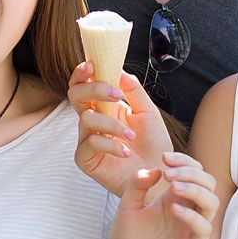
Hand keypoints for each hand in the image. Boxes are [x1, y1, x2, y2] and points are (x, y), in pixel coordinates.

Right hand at [71, 64, 173, 196]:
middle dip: (94, 89)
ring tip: (131, 136)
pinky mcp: (86, 159)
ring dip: (111, 124)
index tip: (91, 64)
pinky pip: (89, 144)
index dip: (81, 73)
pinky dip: (109, 145)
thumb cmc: (154, 143)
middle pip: (75, 95)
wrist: (162, 173)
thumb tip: (118, 70)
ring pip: (86, 119)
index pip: (83, 84)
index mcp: (103, 106)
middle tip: (116, 94)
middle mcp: (92, 120)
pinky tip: (125, 152)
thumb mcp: (148, 111)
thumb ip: (133, 90)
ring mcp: (87, 139)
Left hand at [109, 152, 218, 238]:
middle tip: (168, 175)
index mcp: (174, 198)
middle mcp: (187, 210)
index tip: (164, 158)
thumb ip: (137, 185)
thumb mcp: (127, 206)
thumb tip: (155, 169)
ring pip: (212, 203)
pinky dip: (192, 216)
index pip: (193, 171)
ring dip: (196, 190)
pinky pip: (204, 228)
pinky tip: (173, 209)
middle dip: (191, 172)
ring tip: (173, 187)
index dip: (184, 161)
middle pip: (208, 183)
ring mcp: (191, 229)